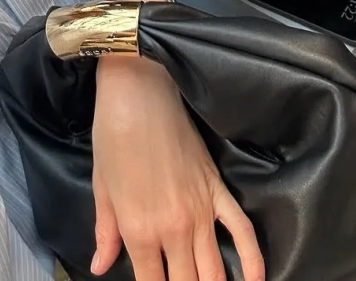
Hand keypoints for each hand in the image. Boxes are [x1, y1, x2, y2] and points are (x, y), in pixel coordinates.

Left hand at [92, 56, 263, 280]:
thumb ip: (106, 233)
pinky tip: (256, 280)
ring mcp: (201, 212)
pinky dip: (254, 262)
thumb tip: (99, 266)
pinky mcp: (219, 190)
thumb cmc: (112, 137)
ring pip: (215, 271)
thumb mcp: (102, 188)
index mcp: (139, 231)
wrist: (138, 94)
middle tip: (178, 280)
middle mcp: (174, 229)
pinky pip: (243, 233)